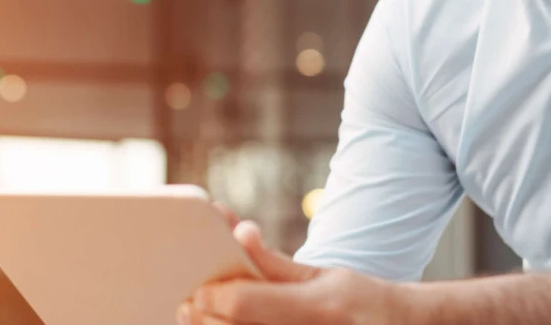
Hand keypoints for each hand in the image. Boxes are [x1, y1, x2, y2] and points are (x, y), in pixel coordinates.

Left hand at [178, 213, 408, 324]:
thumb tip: (239, 235)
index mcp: (319, 306)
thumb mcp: (324, 274)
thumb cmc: (360, 300)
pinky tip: (224, 324)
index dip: (212, 294)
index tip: (200, 286)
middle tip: (190, 304)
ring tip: (200, 316)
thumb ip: (275, 262)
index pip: (241, 302)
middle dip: (203, 315)